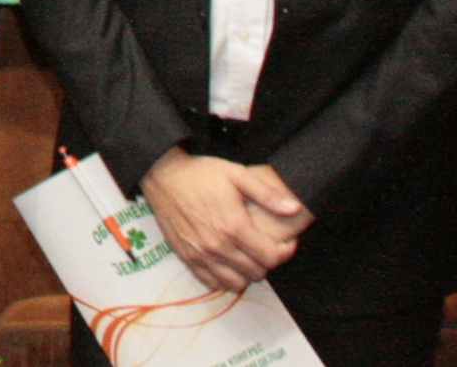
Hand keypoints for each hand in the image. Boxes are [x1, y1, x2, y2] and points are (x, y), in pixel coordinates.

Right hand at [140, 148, 309, 292]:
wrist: (162, 174)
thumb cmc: (200, 173)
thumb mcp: (237, 174)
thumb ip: (267, 194)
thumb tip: (294, 208)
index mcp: (234, 227)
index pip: (271, 257)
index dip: (285, 252)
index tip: (286, 242)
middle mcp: (218, 246)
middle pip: (256, 272)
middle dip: (267, 261)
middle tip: (265, 245)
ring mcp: (200, 255)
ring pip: (236, 283)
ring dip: (246, 273)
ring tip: (247, 255)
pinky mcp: (186, 257)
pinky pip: (212, 283)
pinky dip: (224, 278)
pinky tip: (227, 262)